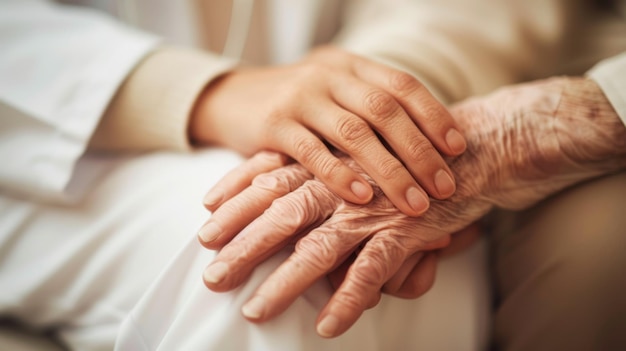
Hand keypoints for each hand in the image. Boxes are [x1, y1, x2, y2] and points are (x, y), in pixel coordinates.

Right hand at [190, 46, 465, 215]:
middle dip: (420, 151)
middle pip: (385, 110)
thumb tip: (426, 150)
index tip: (458, 149)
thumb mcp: (333, 93)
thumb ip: (368, 110)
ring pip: (354, 132)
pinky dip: (340, 176)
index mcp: (350, 66)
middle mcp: (328, 75)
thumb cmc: (295, 104)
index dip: (434, 116)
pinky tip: (363, 198)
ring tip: (414, 202)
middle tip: (445, 186)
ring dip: (390, 170)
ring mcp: (299, 97)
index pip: (402, 85)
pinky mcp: (273, 124)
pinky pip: (313, 152)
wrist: (230, 98)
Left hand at [199, 76, 625, 336]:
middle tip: (210, 272)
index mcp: (331, 158)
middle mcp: (344, 182)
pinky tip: (328, 326)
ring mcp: (373, 207)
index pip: (271, 173)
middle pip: (280, 213)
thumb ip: (331, 174)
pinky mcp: (405, 231)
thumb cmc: (414, 153)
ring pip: (316, 248)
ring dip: (283, 282)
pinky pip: (371, 272)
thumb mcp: (367, 154)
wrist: (475, 147)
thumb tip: (296, 185)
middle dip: (241, 243)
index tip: (205, 213)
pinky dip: (348, 299)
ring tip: (253, 310)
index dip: (236, 193)